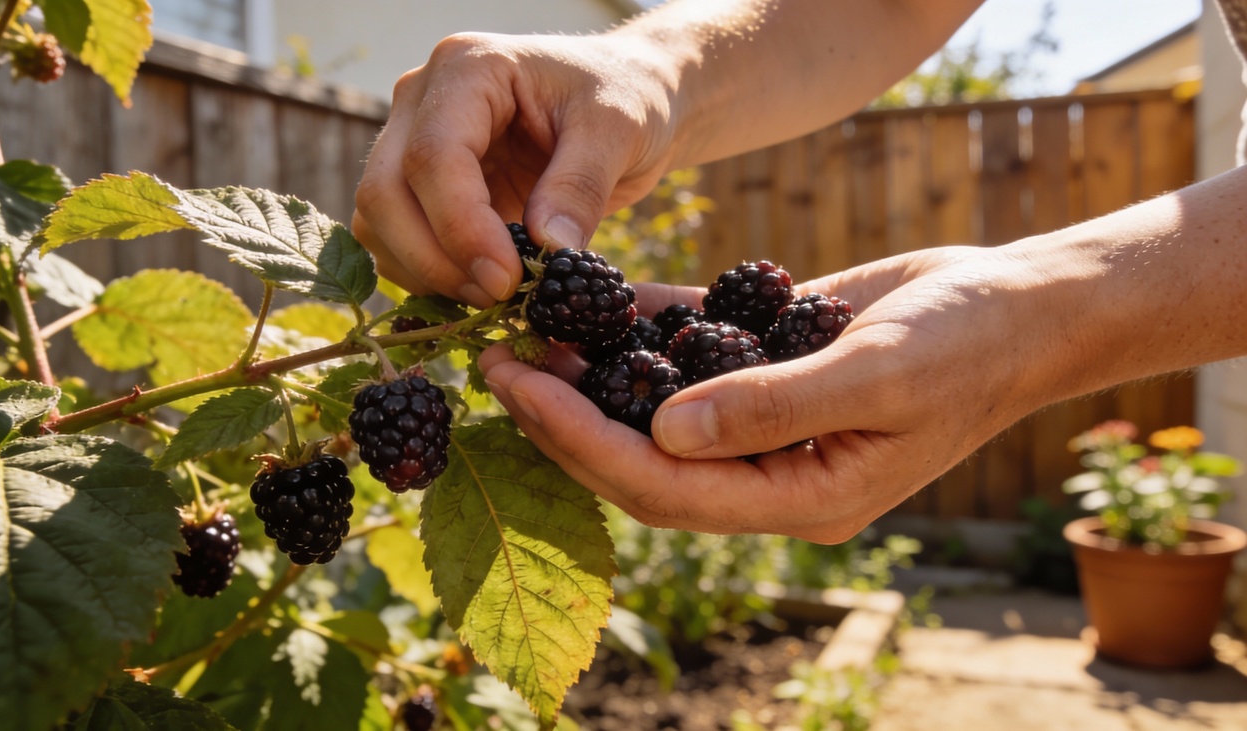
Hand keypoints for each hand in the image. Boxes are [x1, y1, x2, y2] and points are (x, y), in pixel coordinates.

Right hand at [352, 31, 679, 307]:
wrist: (627, 97)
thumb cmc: (627, 96)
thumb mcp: (619, 130)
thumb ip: (580, 186)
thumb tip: (545, 250)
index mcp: (468, 68)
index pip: (434, 157)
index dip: (462, 228)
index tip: (507, 281)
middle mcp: (422, 99)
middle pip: (385, 192)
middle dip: (436, 260)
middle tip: (501, 297)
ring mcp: (412, 140)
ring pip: (378, 222)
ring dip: (427, 274)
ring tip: (496, 296)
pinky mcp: (420, 185)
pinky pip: (394, 240)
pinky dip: (427, 276)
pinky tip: (480, 287)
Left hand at [480, 245, 1065, 542]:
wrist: (1017, 306)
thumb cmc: (966, 346)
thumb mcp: (876, 374)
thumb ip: (770, 407)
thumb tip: (665, 431)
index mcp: (800, 499)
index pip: (667, 488)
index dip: (584, 443)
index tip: (520, 391)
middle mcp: (771, 474)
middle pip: (645, 462)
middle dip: (567, 418)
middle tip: (498, 364)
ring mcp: (768, 427)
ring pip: (657, 416)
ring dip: (592, 379)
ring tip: (525, 333)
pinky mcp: (767, 373)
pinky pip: (691, 359)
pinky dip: (643, 334)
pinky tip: (591, 302)